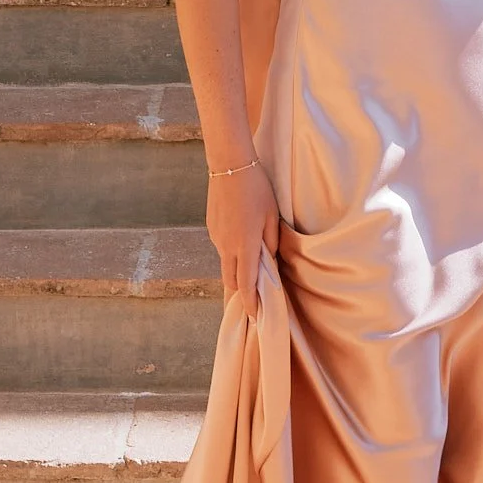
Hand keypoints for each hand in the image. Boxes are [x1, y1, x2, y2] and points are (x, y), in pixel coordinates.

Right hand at [206, 158, 279, 305]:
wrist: (229, 165)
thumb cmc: (257, 189)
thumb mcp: (271, 216)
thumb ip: (270, 243)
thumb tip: (268, 261)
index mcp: (245, 245)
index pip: (246, 284)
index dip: (250, 303)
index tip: (254, 316)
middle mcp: (227, 246)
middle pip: (231, 281)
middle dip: (241, 292)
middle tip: (254, 297)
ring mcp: (216, 237)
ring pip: (225, 264)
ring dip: (236, 270)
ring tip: (251, 261)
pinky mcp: (211, 228)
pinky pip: (222, 248)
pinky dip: (231, 252)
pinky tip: (241, 237)